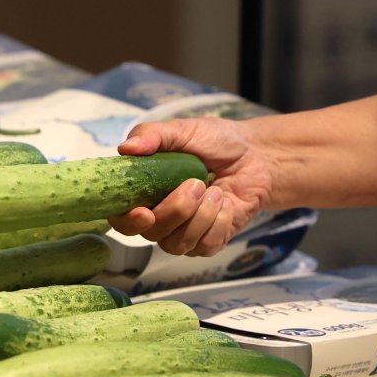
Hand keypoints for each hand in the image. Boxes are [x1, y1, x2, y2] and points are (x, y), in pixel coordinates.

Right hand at [108, 117, 272, 255]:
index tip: (144, 212)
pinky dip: (219, 223)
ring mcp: (183, 233)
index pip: (121, 219)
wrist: (254, 155)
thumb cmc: (214, 142)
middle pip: (151, 234)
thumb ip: (152, 135)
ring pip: (178, 244)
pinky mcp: (209, 243)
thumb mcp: (182, 130)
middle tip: (196, 183)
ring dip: (200, 216)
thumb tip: (126, 148)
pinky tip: (226, 204)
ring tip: (215, 190)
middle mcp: (159, 218)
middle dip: (176, 210)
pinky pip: (205, 246)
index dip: (127, 221)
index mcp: (144, 193)